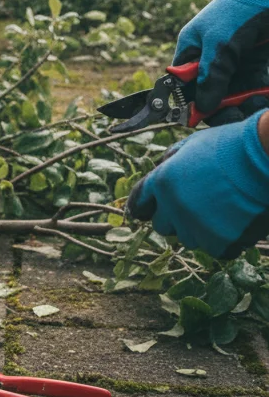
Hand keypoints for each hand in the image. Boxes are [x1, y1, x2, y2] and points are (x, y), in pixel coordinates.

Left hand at [127, 111, 268, 258]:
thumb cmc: (231, 146)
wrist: (264, 157)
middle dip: (175, 219)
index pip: (139, 203)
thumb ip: (170, 161)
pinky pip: (216, 250)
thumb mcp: (191, 145)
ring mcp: (196, 227)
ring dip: (200, 230)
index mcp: (162, 182)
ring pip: (189, 239)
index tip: (146, 212)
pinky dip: (225, 242)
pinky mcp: (220, 242)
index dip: (144, 207)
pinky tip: (236, 223)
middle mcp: (173, 207)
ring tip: (222, 211)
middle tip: (197, 208)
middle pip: (162, 226)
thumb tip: (161, 170)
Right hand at [173, 0, 268, 114]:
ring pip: (232, 95)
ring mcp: (234, 63)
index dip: (189, 102)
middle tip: (234, 115)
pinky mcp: (256, 65)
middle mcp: (210, 60)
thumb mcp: (220, 45)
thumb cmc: (239, 11)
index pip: (183, 85)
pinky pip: (253, 88)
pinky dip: (257, 97)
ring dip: (242, 105)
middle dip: (219, 107)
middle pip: (208, 94)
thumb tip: (202, 107)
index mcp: (191, 50)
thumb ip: (210, 76)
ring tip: (253, 107)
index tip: (200, 118)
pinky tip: (262, 100)